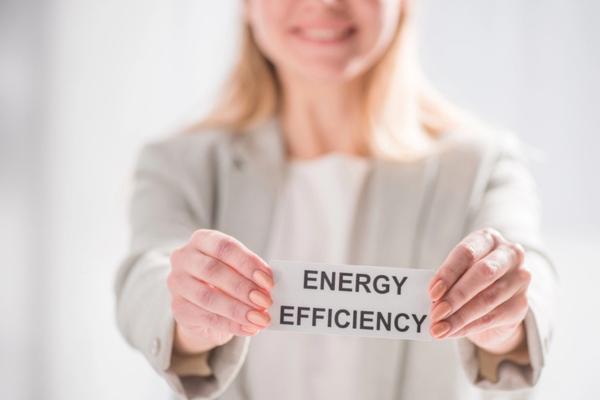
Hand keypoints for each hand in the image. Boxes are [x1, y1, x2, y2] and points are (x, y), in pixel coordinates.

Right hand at [167, 229, 273, 354]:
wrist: (202, 303)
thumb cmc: (225, 279)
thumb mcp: (237, 269)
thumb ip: (250, 273)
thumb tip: (269, 287)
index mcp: (201, 240)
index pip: (224, 247)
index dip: (248, 263)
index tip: (268, 280)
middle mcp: (183, 258)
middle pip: (213, 271)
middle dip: (243, 288)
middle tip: (265, 301)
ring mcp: (177, 283)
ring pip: (208, 297)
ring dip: (238, 309)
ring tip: (260, 318)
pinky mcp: (178, 308)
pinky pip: (207, 318)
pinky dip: (231, 324)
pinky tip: (248, 328)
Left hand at [428, 228, 530, 353]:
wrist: (497, 299)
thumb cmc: (469, 278)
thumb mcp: (458, 272)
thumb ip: (447, 280)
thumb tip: (432, 300)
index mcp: (488, 239)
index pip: (466, 252)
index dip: (448, 273)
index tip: (432, 293)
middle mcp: (509, 254)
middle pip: (482, 274)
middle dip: (456, 296)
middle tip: (435, 313)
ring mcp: (520, 279)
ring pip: (487, 299)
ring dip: (459, 316)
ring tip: (439, 328)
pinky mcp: (521, 304)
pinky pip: (493, 317)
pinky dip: (469, 326)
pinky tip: (453, 332)